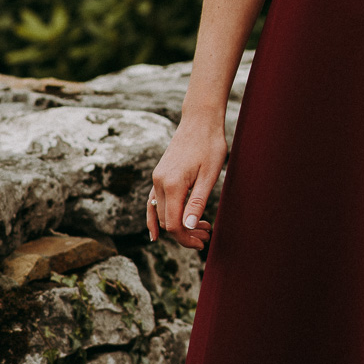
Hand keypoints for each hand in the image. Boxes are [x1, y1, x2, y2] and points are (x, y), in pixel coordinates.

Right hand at [148, 113, 226, 249]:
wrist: (200, 120)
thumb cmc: (210, 145)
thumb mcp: (210, 175)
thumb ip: (197, 202)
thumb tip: (186, 227)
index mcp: (172, 184)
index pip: (173, 224)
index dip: (186, 238)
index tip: (203, 243)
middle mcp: (159, 183)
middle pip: (166, 221)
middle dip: (185, 233)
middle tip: (207, 235)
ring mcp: (157, 178)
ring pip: (159, 213)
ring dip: (176, 225)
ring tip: (199, 230)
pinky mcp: (159, 175)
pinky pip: (153, 202)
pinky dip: (156, 217)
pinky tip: (157, 232)